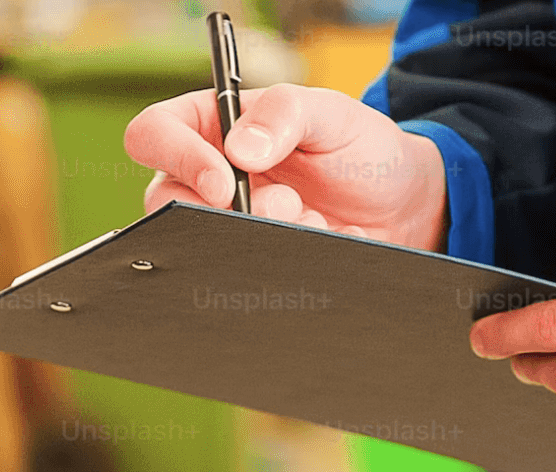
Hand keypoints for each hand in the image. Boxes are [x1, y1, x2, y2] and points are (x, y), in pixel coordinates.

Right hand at [123, 83, 448, 249]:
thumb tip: (239, 149)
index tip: (224, 181)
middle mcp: (204, 177)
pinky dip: (277, 262)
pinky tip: (314, 241)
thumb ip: (285, 113)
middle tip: (283, 205)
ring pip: (199, 244)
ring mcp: (222, 223)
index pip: (154, 134)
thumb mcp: (330, 112)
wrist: (401, 206)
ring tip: (308, 220)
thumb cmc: (358, 148)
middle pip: (164, 200)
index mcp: (210, 125)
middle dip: (224, 210)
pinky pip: (234, 274)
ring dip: (256, 236)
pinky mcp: (243, 261)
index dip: (177, 157)